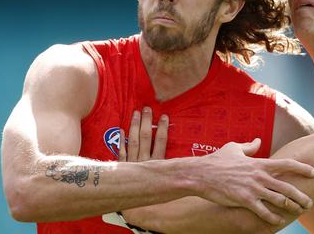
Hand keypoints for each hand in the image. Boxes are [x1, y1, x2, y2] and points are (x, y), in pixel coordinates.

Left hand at [119, 107, 168, 224]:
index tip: (164, 116)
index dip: (162, 128)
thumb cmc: (155, 193)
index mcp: (157, 163)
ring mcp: (132, 164)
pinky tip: (121, 131)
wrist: (135, 205)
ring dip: (134, 126)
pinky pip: (121, 153)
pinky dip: (121, 142)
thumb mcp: (169, 181)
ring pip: (133, 141)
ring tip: (135, 113)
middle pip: (145, 137)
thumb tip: (192, 166)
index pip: (161, 141)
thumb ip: (176, 170)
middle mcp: (144, 161)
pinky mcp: (122, 167)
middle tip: (147, 108)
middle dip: (146, 121)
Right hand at [193, 138, 313, 225]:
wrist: (201, 174)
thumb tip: (257, 141)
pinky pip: (263, 211)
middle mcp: (259, 176)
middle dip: (301, 195)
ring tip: (299, 211)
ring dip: (291, 207)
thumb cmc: (217, 160)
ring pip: (278, 199)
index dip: (302, 168)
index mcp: (259, 163)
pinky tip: (279, 222)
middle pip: (287, 186)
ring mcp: (252, 188)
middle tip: (310, 202)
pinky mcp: (244, 200)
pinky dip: (273, 217)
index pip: (286, 164)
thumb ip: (249, 146)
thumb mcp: (234, 148)